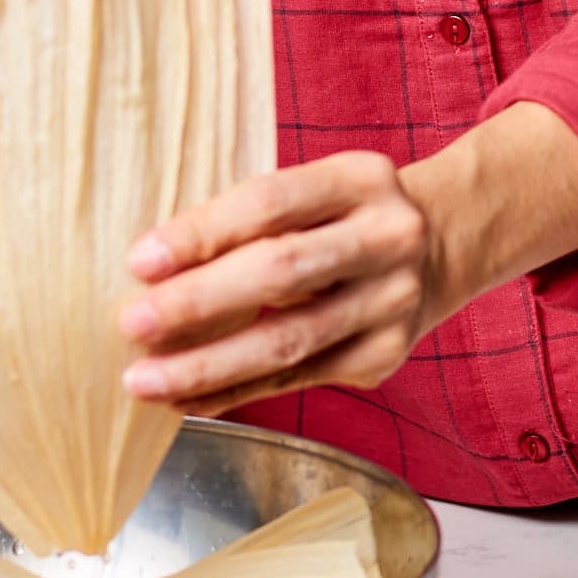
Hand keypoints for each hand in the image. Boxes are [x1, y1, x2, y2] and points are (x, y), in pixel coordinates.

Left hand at [116, 101, 577, 414]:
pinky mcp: (385, 355)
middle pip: (281, 273)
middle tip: (132, 323)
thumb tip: (151, 271)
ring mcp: (392, 301)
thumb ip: (249, 220)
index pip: (272, 202)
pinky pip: (297, 379)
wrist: (445, 243)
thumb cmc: (345, 214)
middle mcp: (386, 237)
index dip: (203, 232)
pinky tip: (187, 398)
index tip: (139, 260)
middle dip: (198, 302)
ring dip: (208, 364)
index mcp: (360, 179)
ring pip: (289, 341)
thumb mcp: (316, 190)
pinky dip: (236, 391)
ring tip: (144, 380)